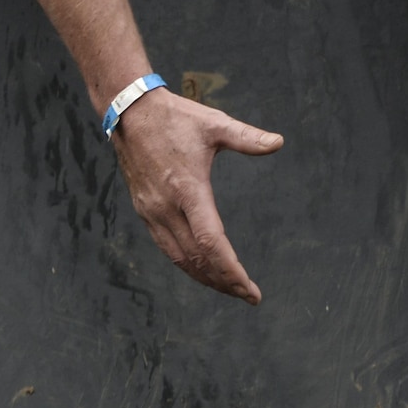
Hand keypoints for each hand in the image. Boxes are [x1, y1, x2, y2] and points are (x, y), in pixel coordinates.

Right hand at [109, 88, 283, 303]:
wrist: (129, 112)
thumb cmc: (175, 117)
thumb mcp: (214, 123)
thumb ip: (247, 137)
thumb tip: (278, 143)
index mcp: (187, 188)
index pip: (210, 242)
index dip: (230, 269)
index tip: (250, 289)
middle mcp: (167, 207)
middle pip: (197, 259)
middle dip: (224, 282)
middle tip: (249, 295)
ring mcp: (152, 212)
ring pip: (179, 259)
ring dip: (205, 278)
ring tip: (230, 289)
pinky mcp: (145, 211)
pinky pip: (167, 248)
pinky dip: (187, 265)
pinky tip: (203, 270)